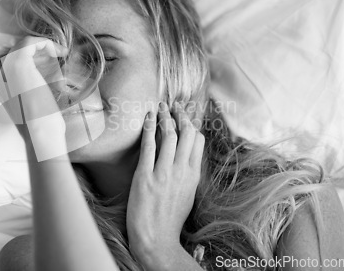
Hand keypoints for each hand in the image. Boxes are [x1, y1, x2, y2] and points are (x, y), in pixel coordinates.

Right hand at [0, 36, 69, 160]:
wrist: (42, 129)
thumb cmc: (43, 121)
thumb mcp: (39, 101)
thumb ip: (38, 87)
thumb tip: (55, 77)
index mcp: (4, 86)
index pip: (18, 62)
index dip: (37, 59)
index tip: (54, 60)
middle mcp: (2, 76)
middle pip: (20, 52)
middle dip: (41, 52)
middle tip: (59, 55)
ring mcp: (8, 68)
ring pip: (24, 45)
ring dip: (44, 46)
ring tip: (61, 52)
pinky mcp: (19, 62)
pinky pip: (30, 42)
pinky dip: (46, 43)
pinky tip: (59, 51)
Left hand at [127, 101, 204, 264]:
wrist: (156, 238)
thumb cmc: (170, 218)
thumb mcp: (188, 194)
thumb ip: (188, 174)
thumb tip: (187, 158)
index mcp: (193, 175)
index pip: (198, 141)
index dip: (191, 124)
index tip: (184, 115)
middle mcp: (181, 171)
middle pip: (186, 134)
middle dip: (180, 115)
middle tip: (173, 105)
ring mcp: (164, 173)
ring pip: (170, 136)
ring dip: (165, 117)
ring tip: (160, 107)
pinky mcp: (145, 176)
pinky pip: (149, 146)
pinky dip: (150, 128)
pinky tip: (148, 118)